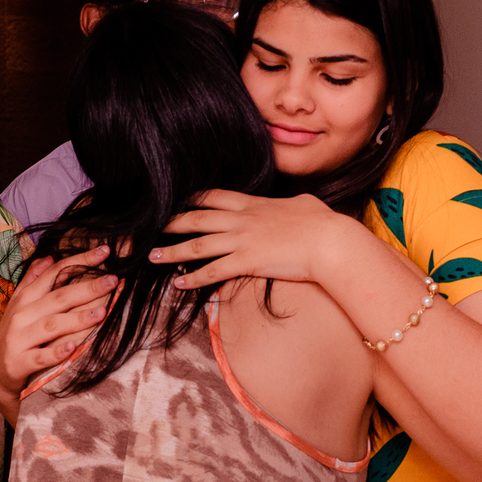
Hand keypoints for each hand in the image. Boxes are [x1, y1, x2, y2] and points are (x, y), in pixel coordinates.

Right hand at [0, 245, 117, 423]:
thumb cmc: (15, 333)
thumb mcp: (20, 304)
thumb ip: (33, 280)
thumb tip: (49, 258)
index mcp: (27, 298)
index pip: (55, 274)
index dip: (79, 261)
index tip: (104, 252)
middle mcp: (22, 315)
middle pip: (58, 298)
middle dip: (87, 288)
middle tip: (113, 280)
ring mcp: (19, 339)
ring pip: (51, 326)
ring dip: (77, 319)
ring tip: (102, 312)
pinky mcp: (19, 363)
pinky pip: (40, 357)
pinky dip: (56, 353)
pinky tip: (74, 347)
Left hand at [150, 190, 360, 288]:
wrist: (331, 242)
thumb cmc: (324, 224)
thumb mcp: (304, 203)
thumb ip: (290, 203)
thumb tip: (294, 203)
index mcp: (254, 204)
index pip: (214, 196)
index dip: (192, 199)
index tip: (175, 201)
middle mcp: (243, 220)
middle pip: (198, 219)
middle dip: (172, 223)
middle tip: (150, 226)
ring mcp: (243, 241)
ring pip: (198, 245)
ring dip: (173, 252)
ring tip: (153, 256)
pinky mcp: (247, 262)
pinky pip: (214, 271)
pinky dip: (194, 278)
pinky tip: (179, 284)